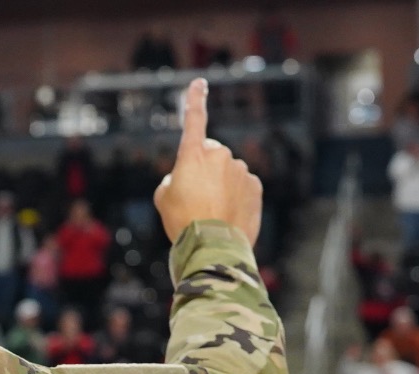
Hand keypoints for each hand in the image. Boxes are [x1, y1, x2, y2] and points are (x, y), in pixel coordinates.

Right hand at [155, 79, 262, 246]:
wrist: (213, 245)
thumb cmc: (182, 221)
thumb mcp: (163, 197)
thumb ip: (174, 178)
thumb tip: (186, 177)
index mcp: (193, 154)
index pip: (194, 120)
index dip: (194, 100)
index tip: (199, 83)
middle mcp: (219, 155)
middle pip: (210, 156)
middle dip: (204, 170)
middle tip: (195, 198)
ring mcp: (240, 169)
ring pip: (227, 172)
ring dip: (220, 185)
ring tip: (211, 211)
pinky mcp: (255, 185)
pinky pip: (242, 185)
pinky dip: (236, 196)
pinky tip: (227, 214)